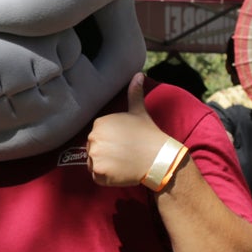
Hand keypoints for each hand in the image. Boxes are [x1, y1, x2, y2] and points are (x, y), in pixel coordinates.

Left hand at [86, 73, 172, 187]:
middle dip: (106, 154)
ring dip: (105, 166)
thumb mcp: (139, 112)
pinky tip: (121, 172)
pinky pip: (97, 177)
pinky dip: (107, 178)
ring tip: (123, 163)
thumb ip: (134, 94)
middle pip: (93, 150)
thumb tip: (138, 74)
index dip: (111, 142)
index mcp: (99, 123)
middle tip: (124, 154)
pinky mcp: (99, 172)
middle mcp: (93, 138)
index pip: (98, 136)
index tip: (124, 143)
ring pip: (94, 164)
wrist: (158, 157)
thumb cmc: (148, 134)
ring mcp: (95, 156)